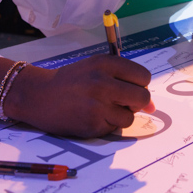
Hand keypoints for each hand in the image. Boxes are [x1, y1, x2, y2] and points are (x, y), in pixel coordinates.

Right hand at [5, 55, 153, 137]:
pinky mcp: (92, 124)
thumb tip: (153, 107)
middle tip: (121, 101)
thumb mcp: (96, 68)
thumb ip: (124, 81)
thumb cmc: (71, 80)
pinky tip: (92, 116)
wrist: (39, 96)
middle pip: (142, 97)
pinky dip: (107, 125)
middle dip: (136, 102)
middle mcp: (103, 82)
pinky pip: (115, 128)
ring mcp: (97, 104)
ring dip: (121, 116)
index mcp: (105, 63)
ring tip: (102, 108)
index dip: (140, 84)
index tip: (130, 87)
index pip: (143, 76)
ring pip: (130, 117)